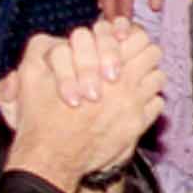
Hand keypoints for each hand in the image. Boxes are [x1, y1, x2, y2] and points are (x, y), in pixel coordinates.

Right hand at [3, 26, 165, 192]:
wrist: (52, 157)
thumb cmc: (41, 118)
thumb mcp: (33, 76)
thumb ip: (54, 53)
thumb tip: (73, 40)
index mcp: (98, 64)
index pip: (134, 34)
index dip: (128, 36)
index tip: (122, 41)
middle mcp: (122, 81)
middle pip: (152, 52)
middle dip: (142, 54)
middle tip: (130, 60)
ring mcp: (132, 103)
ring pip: (158, 76)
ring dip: (147, 77)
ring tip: (133, 83)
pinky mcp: (137, 124)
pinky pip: (157, 103)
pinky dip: (149, 101)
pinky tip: (134, 105)